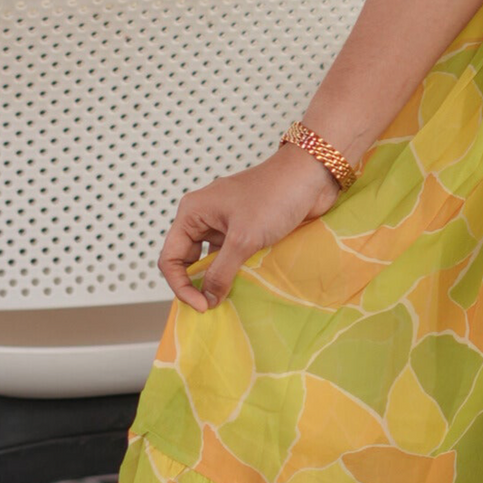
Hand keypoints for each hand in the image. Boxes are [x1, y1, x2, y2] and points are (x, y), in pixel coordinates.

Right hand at [160, 145, 338, 313]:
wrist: (311, 176)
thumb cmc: (275, 196)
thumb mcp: (243, 239)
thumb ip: (222, 272)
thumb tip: (209, 299)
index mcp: (193, 213)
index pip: (171, 258)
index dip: (181, 286)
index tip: (202, 306)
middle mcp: (204, 218)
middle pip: (189, 261)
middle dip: (198, 285)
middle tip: (213, 306)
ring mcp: (226, 224)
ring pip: (212, 261)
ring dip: (218, 279)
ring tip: (230, 298)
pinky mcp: (246, 230)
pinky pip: (232, 257)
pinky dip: (235, 272)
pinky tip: (245, 285)